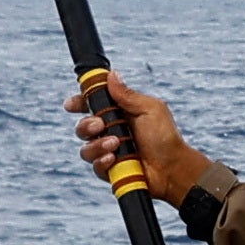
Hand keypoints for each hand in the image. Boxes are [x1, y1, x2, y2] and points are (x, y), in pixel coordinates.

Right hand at [67, 72, 209, 206]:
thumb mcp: (149, 109)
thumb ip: (128, 95)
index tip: (72, 105)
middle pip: (82, 126)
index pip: (91, 105)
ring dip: (97, 145)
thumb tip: (111, 75)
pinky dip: (102, 161)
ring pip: (85, 148)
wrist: (173, 167)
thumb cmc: (165, 137)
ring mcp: (109, 152)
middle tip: (99, 125)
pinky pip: (94, 166)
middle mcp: (110, 132)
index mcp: (118, 114)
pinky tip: (114, 158)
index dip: (79, 103)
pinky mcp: (110, 170)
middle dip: (86, 125)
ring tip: (115, 144)